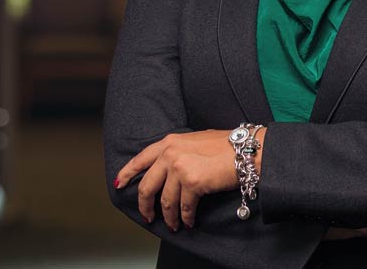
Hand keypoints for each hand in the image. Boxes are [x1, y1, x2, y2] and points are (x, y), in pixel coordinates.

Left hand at [113, 128, 256, 231]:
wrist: (247, 150)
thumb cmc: (227, 146)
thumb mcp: (195, 141)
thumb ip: (179, 152)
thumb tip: (169, 170)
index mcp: (169, 142)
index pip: (140, 159)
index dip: (127, 174)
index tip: (120, 184)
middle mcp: (170, 153)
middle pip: (147, 186)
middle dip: (145, 205)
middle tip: (149, 216)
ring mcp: (179, 167)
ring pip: (166, 201)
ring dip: (169, 217)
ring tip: (175, 224)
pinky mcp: (192, 182)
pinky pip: (184, 207)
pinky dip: (186, 217)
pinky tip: (189, 221)